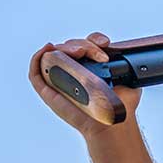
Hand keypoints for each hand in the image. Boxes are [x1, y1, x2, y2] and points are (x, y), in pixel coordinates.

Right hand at [28, 32, 142, 138]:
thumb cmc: (120, 105)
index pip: (87, 44)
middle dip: (85, 45)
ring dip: (66, 48)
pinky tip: (48, 48)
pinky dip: (38, 57)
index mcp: (91, 66)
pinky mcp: (48, 90)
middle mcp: (75, 71)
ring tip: (79, 53)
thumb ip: (125, 64)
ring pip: (54, 55)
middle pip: (71, 46)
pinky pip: (35, 72)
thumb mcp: (128, 78)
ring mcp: (60, 79)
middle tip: (99, 56)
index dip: (95, 39)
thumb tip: (126, 55)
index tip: (106, 44)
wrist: (113, 122)